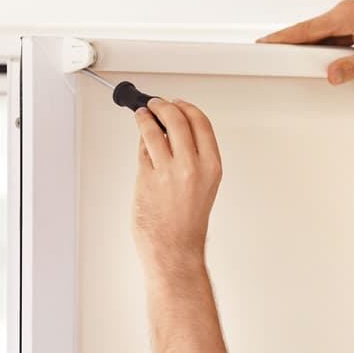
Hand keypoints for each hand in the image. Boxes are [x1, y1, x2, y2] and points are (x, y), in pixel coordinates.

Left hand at [131, 99, 221, 272]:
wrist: (175, 249)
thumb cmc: (188, 224)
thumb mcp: (203, 186)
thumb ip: (193, 159)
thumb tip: (174, 134)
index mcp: (212, 166)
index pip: (201, 123)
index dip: (187, 108)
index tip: (178, 103)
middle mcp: (192, 166)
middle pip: (178, 119)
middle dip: (164, 106)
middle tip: (156, 104)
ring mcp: (168, 171)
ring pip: (155, 129)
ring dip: (146, 117)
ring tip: (143, 114)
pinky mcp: (147, 177)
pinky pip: (143, 149)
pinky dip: (141, 140)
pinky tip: (141, 138)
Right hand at [257, 0, 353, 84]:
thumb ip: (351, 68)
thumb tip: (331, 75)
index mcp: (347, 15)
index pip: (307, 29)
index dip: (284, 37)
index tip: (266, 43)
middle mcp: (346, 12)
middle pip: (310, 30)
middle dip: (292, 44)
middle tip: (271, 54)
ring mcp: (350, 17)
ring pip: (320, 34)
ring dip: (310, 47)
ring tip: (295, 62)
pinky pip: (332, 35)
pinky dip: (324, 46)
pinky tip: (322, 59)